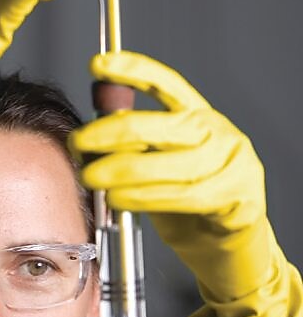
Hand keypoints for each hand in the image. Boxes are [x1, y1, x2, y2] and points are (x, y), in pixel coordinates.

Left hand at [72, 51, 302, 316]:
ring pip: (166, 163)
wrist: (229, 253)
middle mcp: (220, 134)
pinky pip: (183, 196)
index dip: (133, 70)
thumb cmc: (187, 207)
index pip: (168, 84)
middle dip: (109, 134)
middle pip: (157, 125)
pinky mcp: (237, 200)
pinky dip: (145, 198)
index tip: (98, 63)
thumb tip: (90, 123)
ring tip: (92, 179)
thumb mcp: (158, 166)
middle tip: (78, 144)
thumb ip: (134, 143)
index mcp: (200, 118)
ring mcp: (234, 166)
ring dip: (120, 172)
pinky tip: (120, 201)